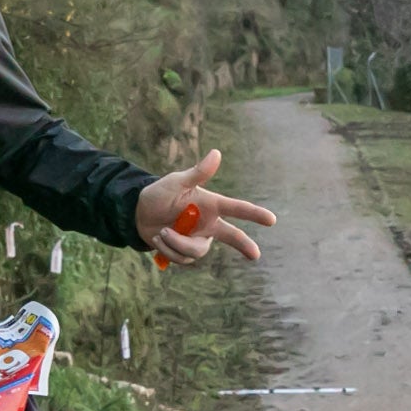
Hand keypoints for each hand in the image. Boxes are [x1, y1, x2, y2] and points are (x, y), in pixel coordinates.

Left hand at [134, 149, 274, 264]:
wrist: (139, 214)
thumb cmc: (160, 194)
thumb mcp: (176, 182)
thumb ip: (198, 173)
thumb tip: (216, 153)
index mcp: (210, 205)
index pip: (237, 208)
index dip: (254, 214)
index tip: (271, 220)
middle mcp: (208, 223)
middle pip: (232, 236)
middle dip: (244, 245)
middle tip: (256, 254)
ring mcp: (198, 239)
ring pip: (196, 251)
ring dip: (175, 243)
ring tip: (161, 231)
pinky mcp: (186, 252)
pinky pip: (182, 258)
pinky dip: (168, 250)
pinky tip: (159, 239)